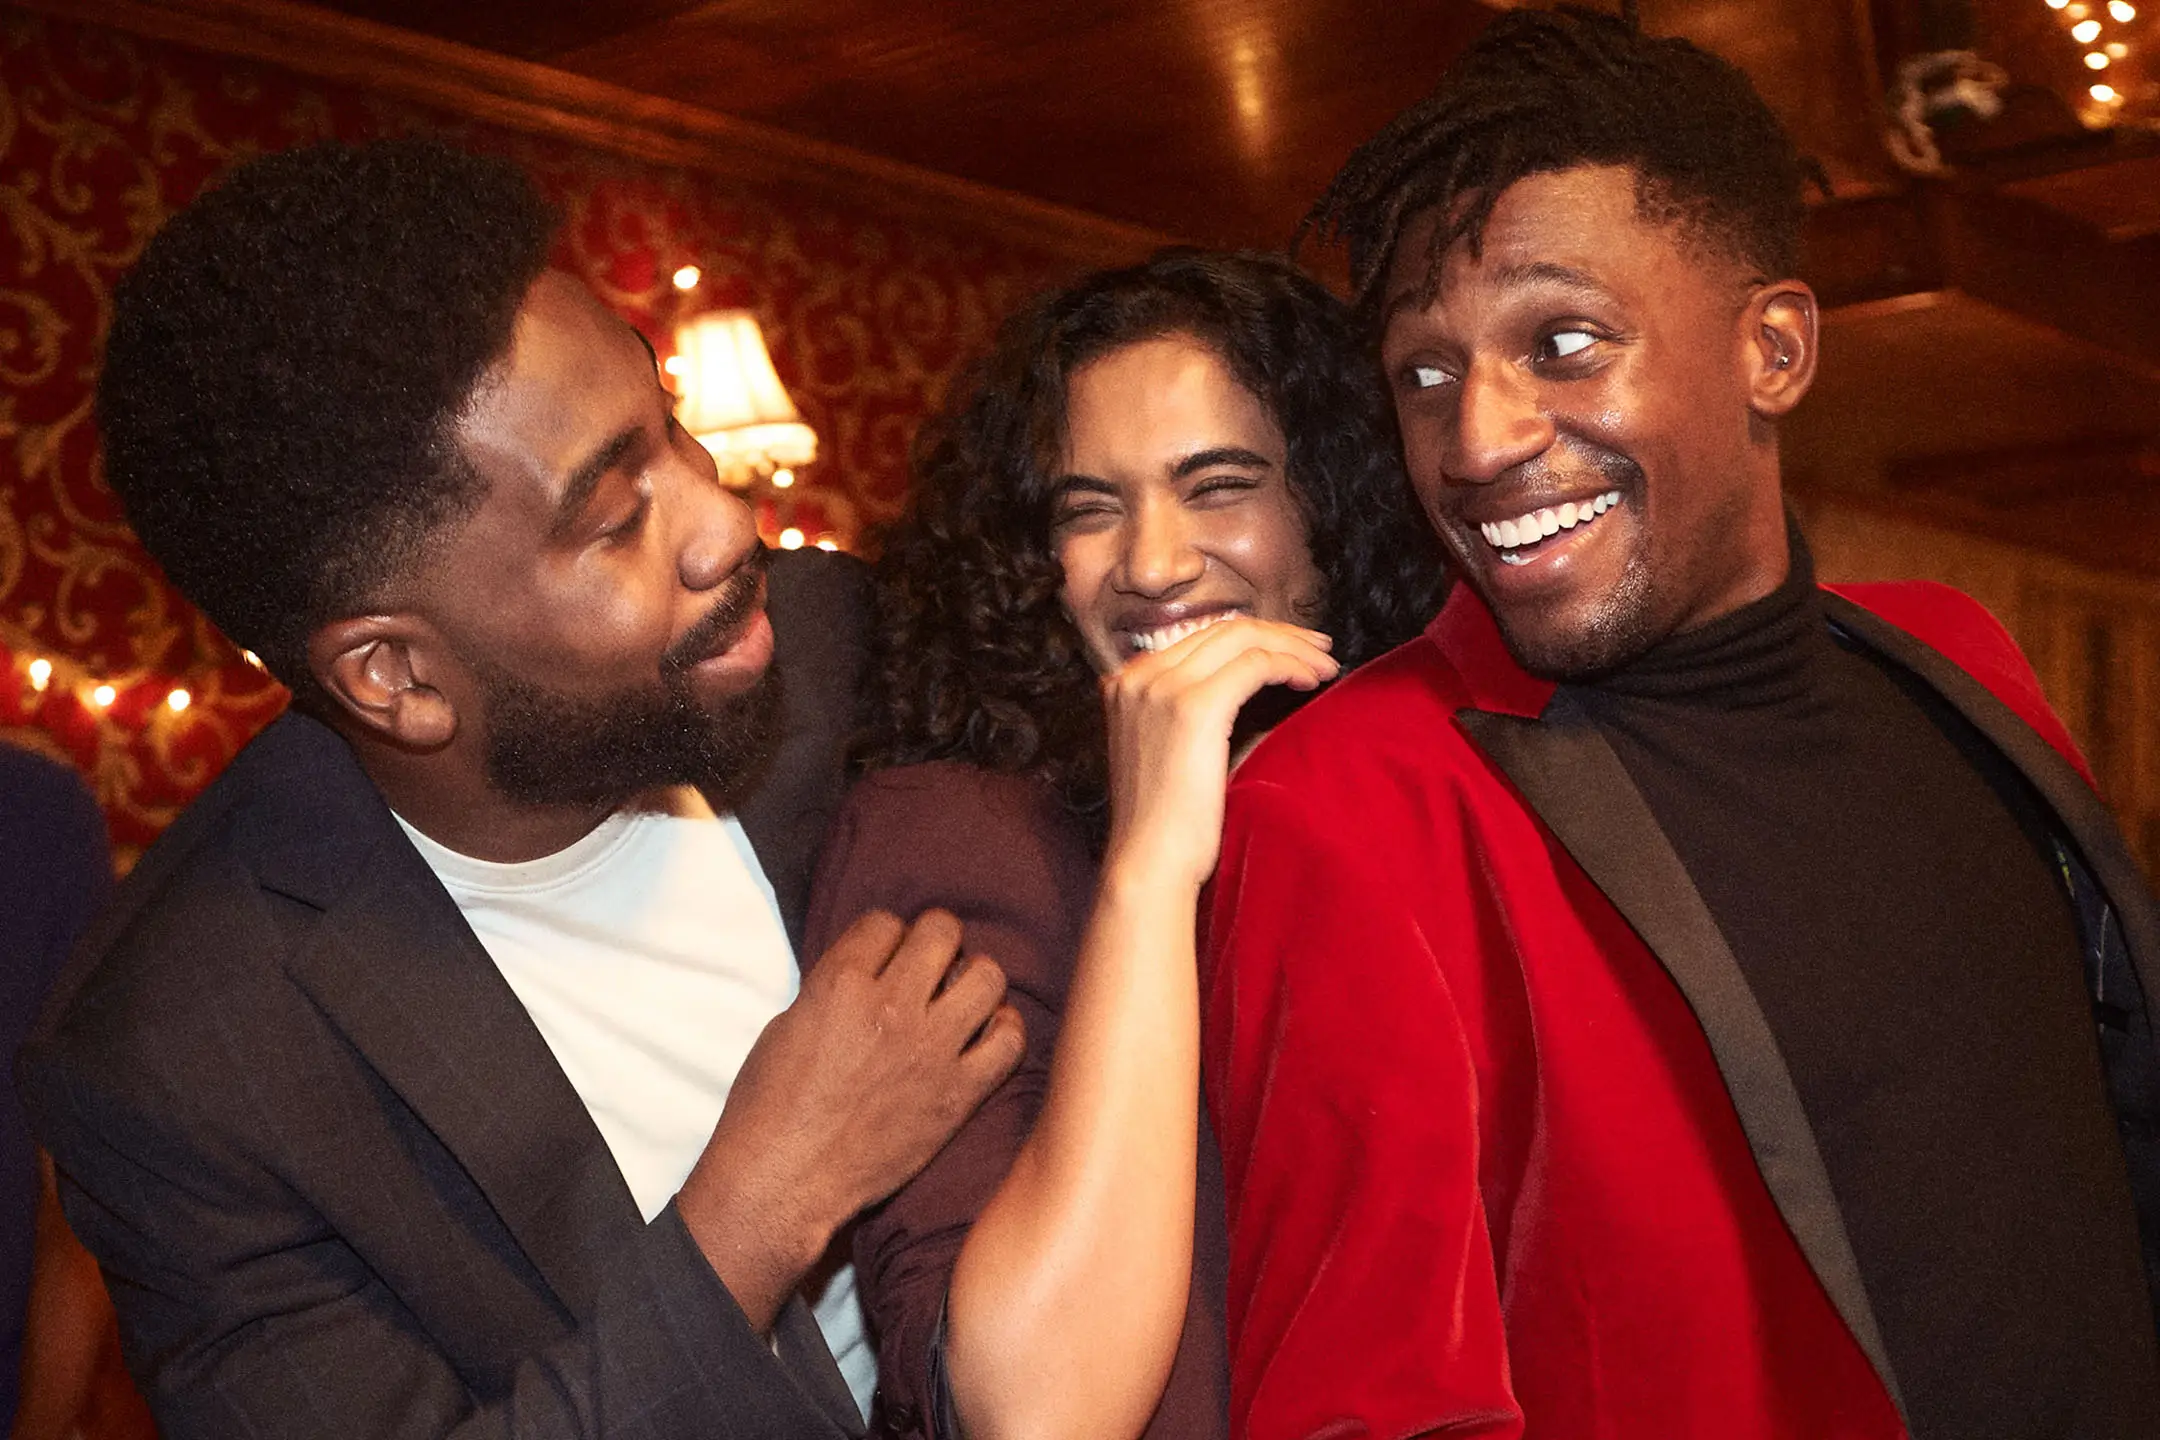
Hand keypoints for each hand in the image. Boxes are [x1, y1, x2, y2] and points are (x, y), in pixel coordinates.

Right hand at [679, 908, 1022, 1327]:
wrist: (785, 1181)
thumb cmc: (770, 1108)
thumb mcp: (788, 1024)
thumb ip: (835, 987)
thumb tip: (874, 972)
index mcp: (840, 984)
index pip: (885, 921)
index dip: (885, 937)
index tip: (885, 958)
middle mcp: (891, 1007)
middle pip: (942, 931)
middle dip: (934, 942)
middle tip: (928, 968)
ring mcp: (930, 1050)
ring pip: (987, 976)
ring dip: (974, 980)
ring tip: (960, 998)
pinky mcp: (957, 1094)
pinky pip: (1009, 1042)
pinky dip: (1004, 1031)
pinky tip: (986, 1036)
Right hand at [1100, 615, 1337, 892]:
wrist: (1149, 862)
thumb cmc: (1167, 823)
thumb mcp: (1167, 750)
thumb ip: (1189, 711)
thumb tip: (1252, 683)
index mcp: (1125, 681)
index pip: (1201, 637)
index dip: (1254, 637)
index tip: (1292, 650)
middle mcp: (1137, 675)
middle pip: (1223, 630)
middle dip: (1280, 634)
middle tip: (1320, 649)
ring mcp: (1160, 687)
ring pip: (1242, 639)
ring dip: (1292, 648)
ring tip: (1325, 666)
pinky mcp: (1191, 706)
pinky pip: (1254, 665)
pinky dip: (1289, 666)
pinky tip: (1311, 682)